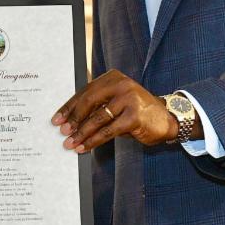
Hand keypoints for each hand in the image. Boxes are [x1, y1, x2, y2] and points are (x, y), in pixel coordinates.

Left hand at [51, 70, 187, 152]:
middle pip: (89, 101)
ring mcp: (129, 99)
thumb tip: (70, 121)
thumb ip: (98, 106)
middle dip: (74, 118)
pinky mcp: (134, 116)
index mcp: (113, 77)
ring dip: (82, 133)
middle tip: (62, 131)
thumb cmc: (136, 111)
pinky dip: (94, 140)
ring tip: (70, 143)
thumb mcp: (116, 102)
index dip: (69, 106)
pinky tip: (85, 147)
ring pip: (97, 118)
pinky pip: (108, 130)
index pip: (85, 91)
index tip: (57, 118)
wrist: (167, 119)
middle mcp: (121, 84)